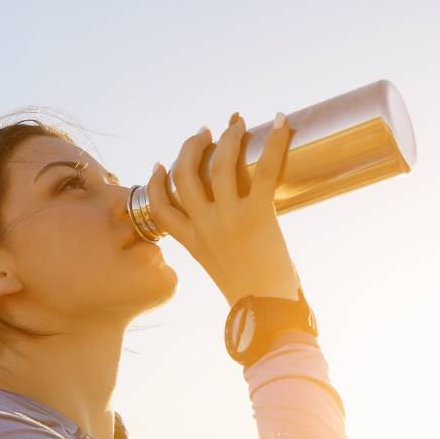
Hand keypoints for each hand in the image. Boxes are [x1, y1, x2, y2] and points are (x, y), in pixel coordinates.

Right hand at [145, 111, 301, 306]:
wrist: (267, 316)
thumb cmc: (252, 300)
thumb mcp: (221, 271)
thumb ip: (218, 249)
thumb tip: (235, 237)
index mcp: (192, 243)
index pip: (159, 207)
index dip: (157, 182)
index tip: (161, 164)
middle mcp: (204, 227)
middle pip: (185, 174)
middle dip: (192, 147)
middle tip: (205, 132)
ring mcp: (228, 219)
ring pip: (219, 164)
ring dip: (229, 138)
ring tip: (237, 123)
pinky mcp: (258, 216)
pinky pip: (265, 170)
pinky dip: (276, 143)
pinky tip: (283, 122)